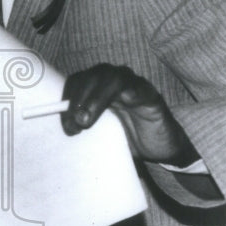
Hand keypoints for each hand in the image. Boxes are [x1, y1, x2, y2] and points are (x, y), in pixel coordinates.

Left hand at [61, 63, 196, 165]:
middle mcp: (115, 82)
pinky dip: (130, 92)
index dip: (68, 97)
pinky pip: (139, 88)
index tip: (65, 121)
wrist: (160, 150)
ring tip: (87, 120)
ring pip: (113, 79)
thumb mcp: (101, 133)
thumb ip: (85, 125)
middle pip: (92, 76)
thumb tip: (65, 128)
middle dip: (79, 98)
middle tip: (75, 123)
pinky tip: (125, 102)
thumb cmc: (128, 138)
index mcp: (99, 88)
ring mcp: (134, 86)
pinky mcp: (151, 96)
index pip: (78, 81)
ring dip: (97, 97)